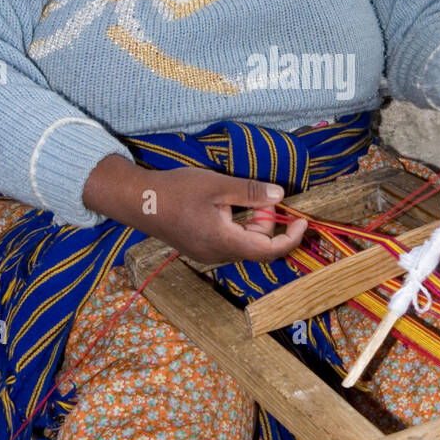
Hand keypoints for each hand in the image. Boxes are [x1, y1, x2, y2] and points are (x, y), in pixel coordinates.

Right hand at [131, 166, 307, 264]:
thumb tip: (280, 196)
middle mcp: (217, 255)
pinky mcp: (200, 248)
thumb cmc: (175, 191)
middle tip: (260, 195)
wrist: (137, 200)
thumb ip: (251, 192)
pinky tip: (227, 206)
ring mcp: (207, 254)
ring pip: (244, 244)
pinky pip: (229, 242)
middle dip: (267, 222)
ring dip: (252, 223)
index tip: (301, 221)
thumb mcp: (217, 185)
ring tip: (242, 197)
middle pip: (257, 247)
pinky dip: (238, 226)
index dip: (291, 238)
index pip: (269, 250)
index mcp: (224, 242)